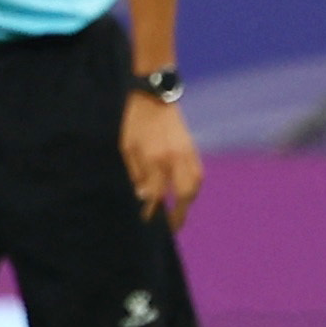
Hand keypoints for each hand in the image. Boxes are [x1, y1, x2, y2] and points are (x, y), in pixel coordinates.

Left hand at [121, 93, 203, 229]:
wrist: (154, 98)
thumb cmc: (134, 124)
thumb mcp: (127, 149)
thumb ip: (137, 174)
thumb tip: (144, 196)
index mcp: (155, 159)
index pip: (157, 194)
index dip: (153, 210)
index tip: (148, 221)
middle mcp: (175, 158)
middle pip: (184, 194)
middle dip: (179, 214)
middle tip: (171, 228)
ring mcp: (187, 153)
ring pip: (195, 185)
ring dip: (188, 202)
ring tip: (178, 213)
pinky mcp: (193, 149)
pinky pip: (198, 175)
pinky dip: (193, 188)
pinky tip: (185, 194)